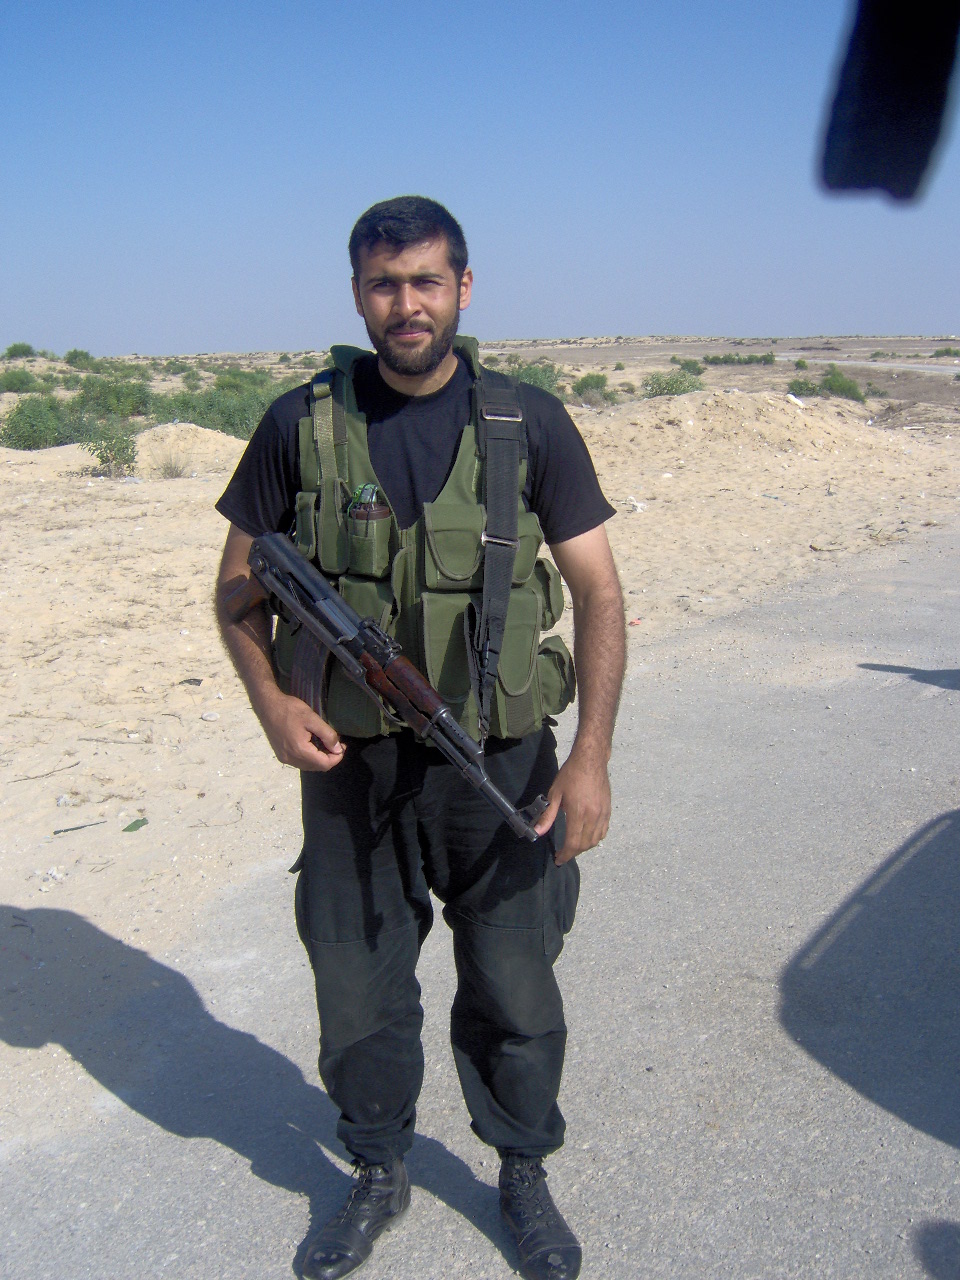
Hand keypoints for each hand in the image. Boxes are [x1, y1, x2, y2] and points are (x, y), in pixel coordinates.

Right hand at [255, 689, 345, 771]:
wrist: (267, 706)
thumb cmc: (290, 709)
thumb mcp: (312, 718)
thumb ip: (327, 735)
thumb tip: (338, 749)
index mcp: (300, 750)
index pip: (324, 764)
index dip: (337, 758)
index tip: (342, 746)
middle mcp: (291, 759)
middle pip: (317, 767)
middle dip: (329, 758)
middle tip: (336, 744)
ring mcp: (284, 758)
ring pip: (308, 766)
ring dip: (319, 758)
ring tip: (325, 744)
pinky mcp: (281, 755)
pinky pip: (299, 762)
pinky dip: (309, 757)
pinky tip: (312, 745)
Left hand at [534, 745, 610, 863]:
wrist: (591, 760)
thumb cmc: (570, 775)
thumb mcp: (555, 793)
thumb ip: (547, 815)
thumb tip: (538, 832)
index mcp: (578, 813)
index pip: (573, 843)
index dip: (565, 854)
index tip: (558, 859)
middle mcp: (593, 816)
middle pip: (585, 845)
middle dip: (573, 852)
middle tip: (563, 853)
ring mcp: (603, 814)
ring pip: (596, 840)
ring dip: (584, 847)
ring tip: (573, 846)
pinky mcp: (608, 810)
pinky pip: (603, 831)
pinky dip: (595, 839)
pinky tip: (587, 836)